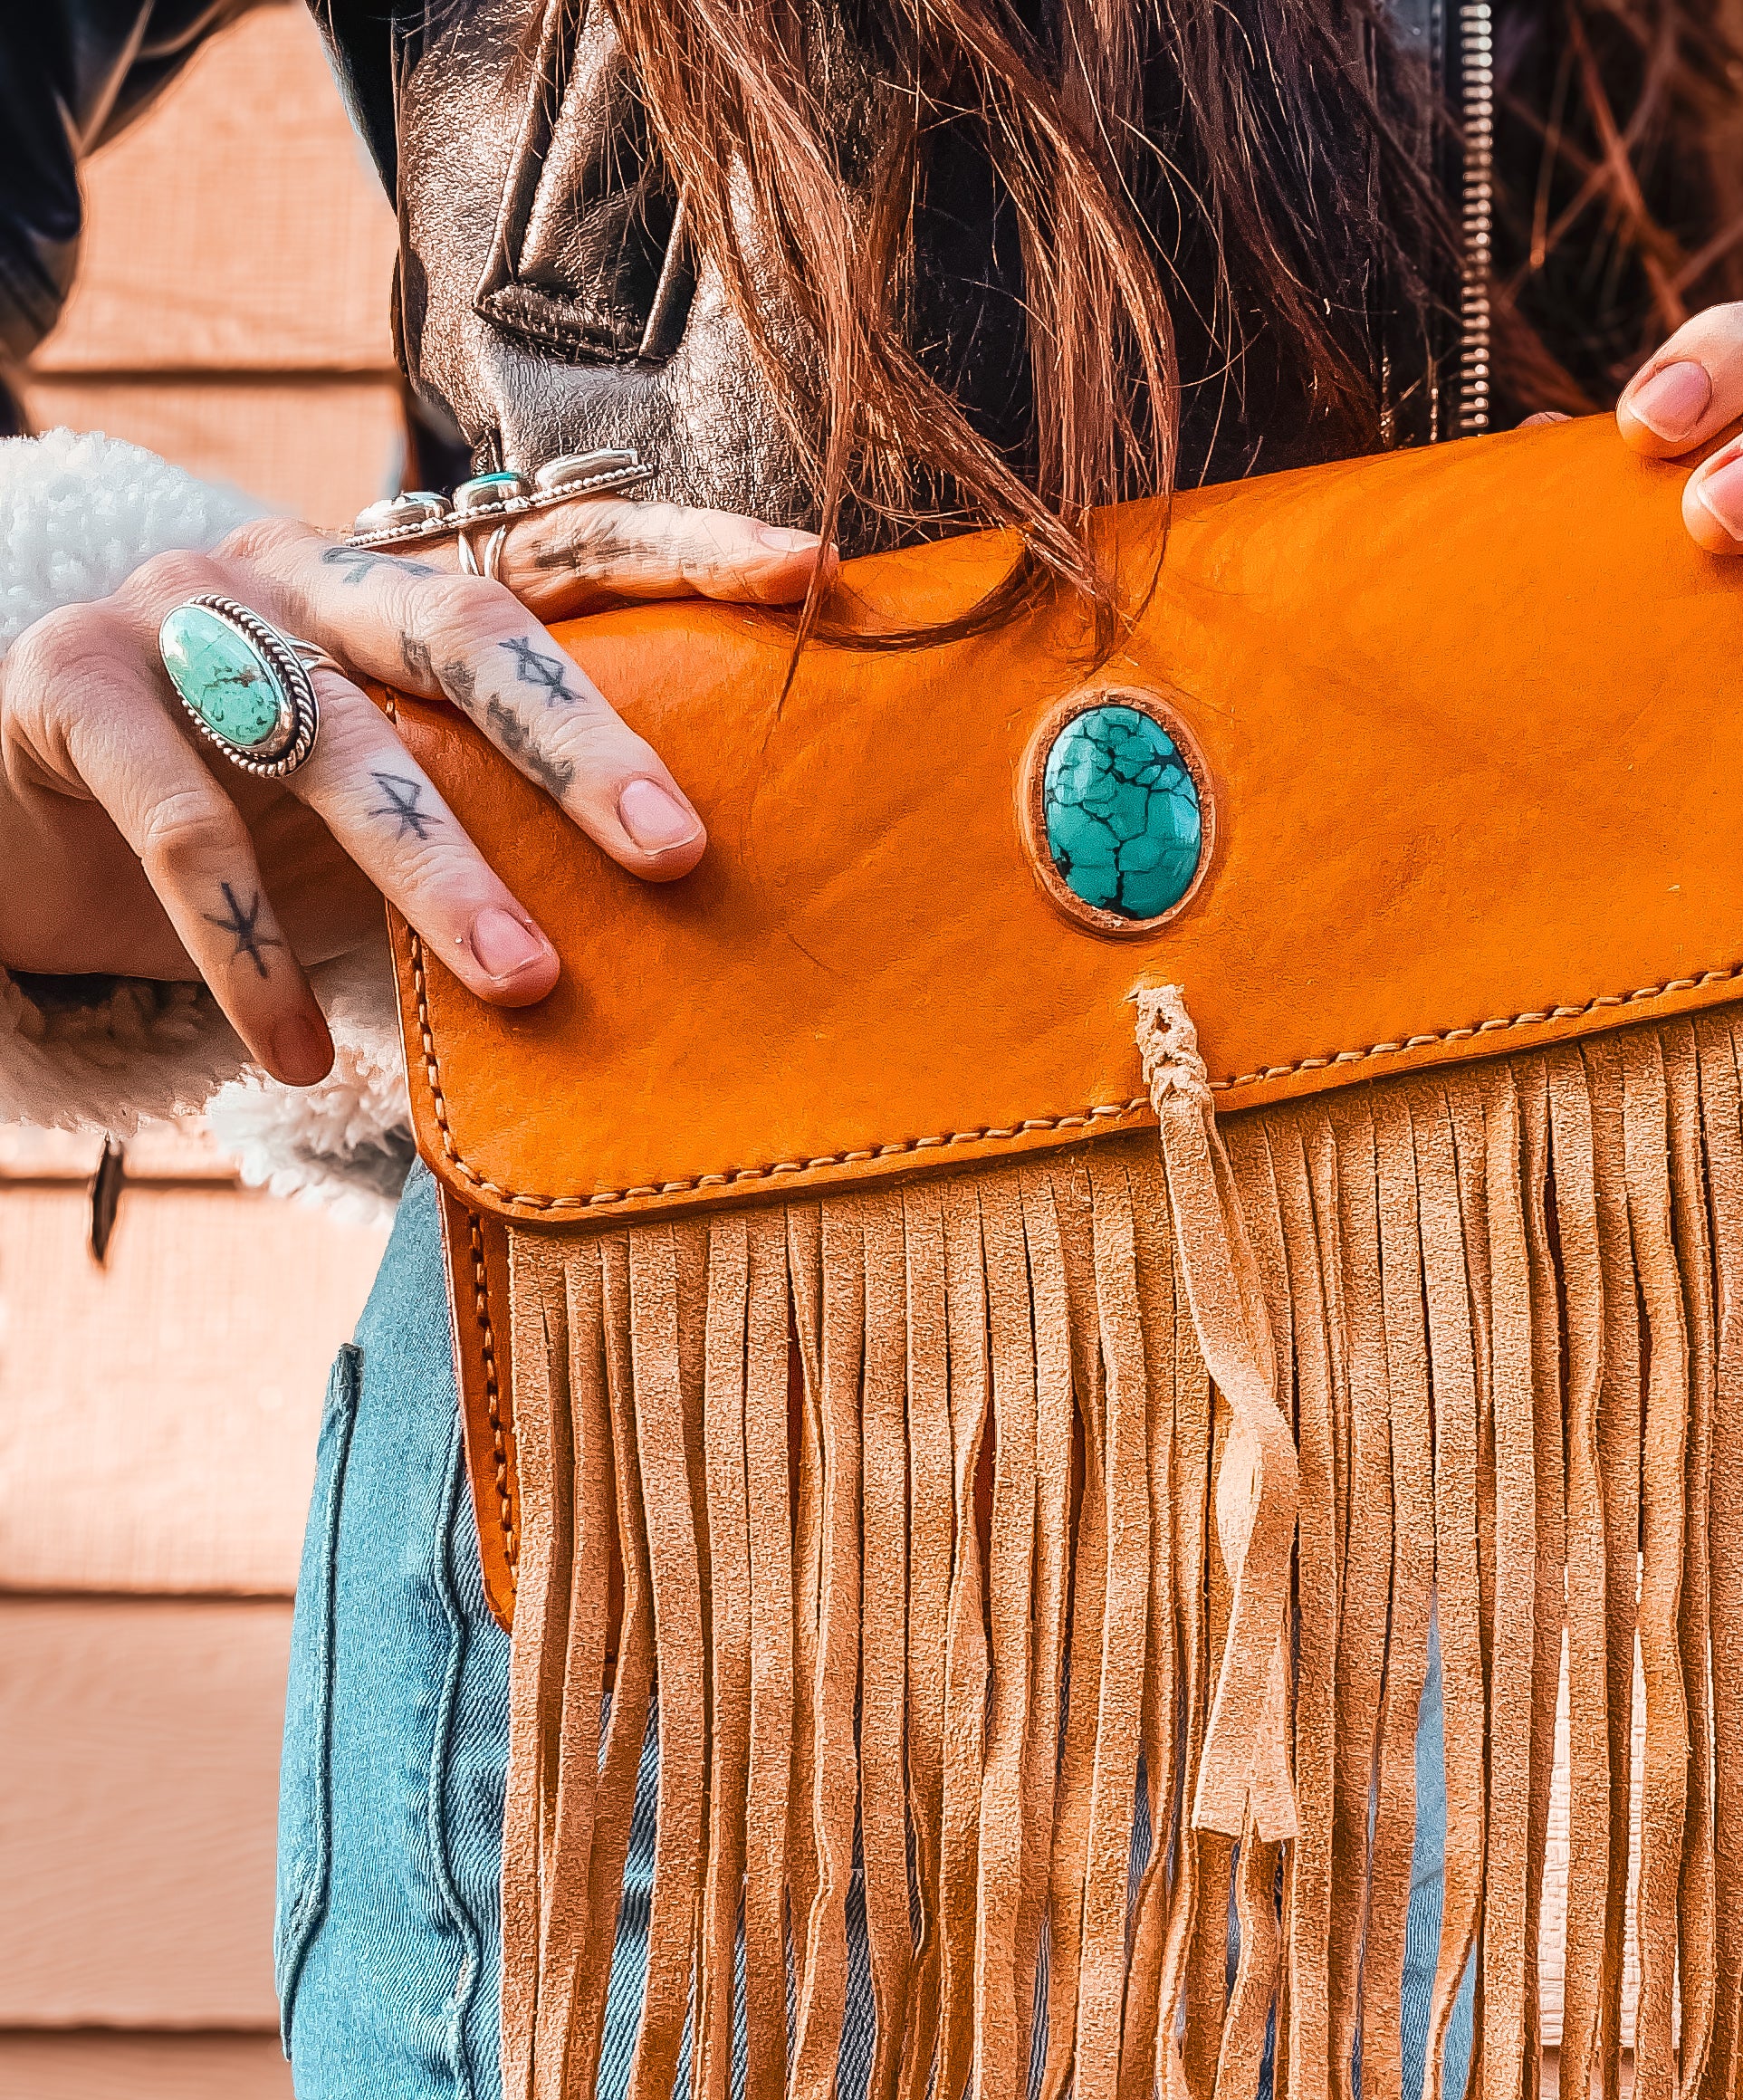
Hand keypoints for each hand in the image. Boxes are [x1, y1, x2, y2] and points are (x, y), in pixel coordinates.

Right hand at [0, 497, 827, 1080]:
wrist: (12, 820)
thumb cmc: (241, 819)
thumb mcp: (382, 800)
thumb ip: (496, 808)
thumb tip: (695, 899)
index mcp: (393, 583)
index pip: (557, 546)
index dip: (683, 552)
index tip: (811, 576)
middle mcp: (296, 568)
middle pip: (464, 629)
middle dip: (579, 741)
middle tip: (677, 852)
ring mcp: (178, 612)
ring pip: (334, 740)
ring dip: (436, 874)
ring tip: (525, 985)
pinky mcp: (69, 681)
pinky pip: (182, 826)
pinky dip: (251, 957)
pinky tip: (302, 1058)